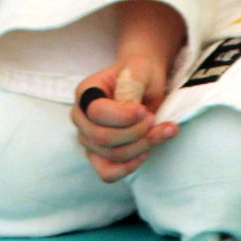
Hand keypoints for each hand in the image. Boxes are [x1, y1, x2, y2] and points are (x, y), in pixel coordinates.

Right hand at [72, 55, 178, 181]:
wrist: (144, 83)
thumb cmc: (139, 74)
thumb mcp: (140, 68)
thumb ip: (134, 81)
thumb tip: (132, 106)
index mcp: (85, 92)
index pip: (96, 112)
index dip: (122, 116)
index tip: (144, 111)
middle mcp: (81, 117)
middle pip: (102, 137)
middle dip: (136, 132)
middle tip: (153, 118)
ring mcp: (88, 138)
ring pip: (111, 155)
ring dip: (141, 146)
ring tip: (159, 130)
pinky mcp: (99, 155)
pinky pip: (107, 173)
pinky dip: (129, 167)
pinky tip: (146, 152)